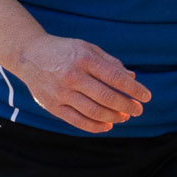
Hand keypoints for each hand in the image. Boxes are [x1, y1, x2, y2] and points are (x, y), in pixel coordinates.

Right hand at [17, 34, 149, 132]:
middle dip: (127, 105)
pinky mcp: (52, 106)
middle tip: (138, 110)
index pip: (115, 77)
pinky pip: (78, 121)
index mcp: (84, 58)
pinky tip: (108, 125)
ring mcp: (61, 93)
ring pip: (94, 111)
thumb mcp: (88, 49)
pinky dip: (95, 126)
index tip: (146, 97)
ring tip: (124, 117)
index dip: (134, 89)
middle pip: (106, 97)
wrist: (29, 55)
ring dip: (114, 117)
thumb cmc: (65, 51)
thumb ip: (110, 63)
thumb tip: (132, 78)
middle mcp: (72, 76)